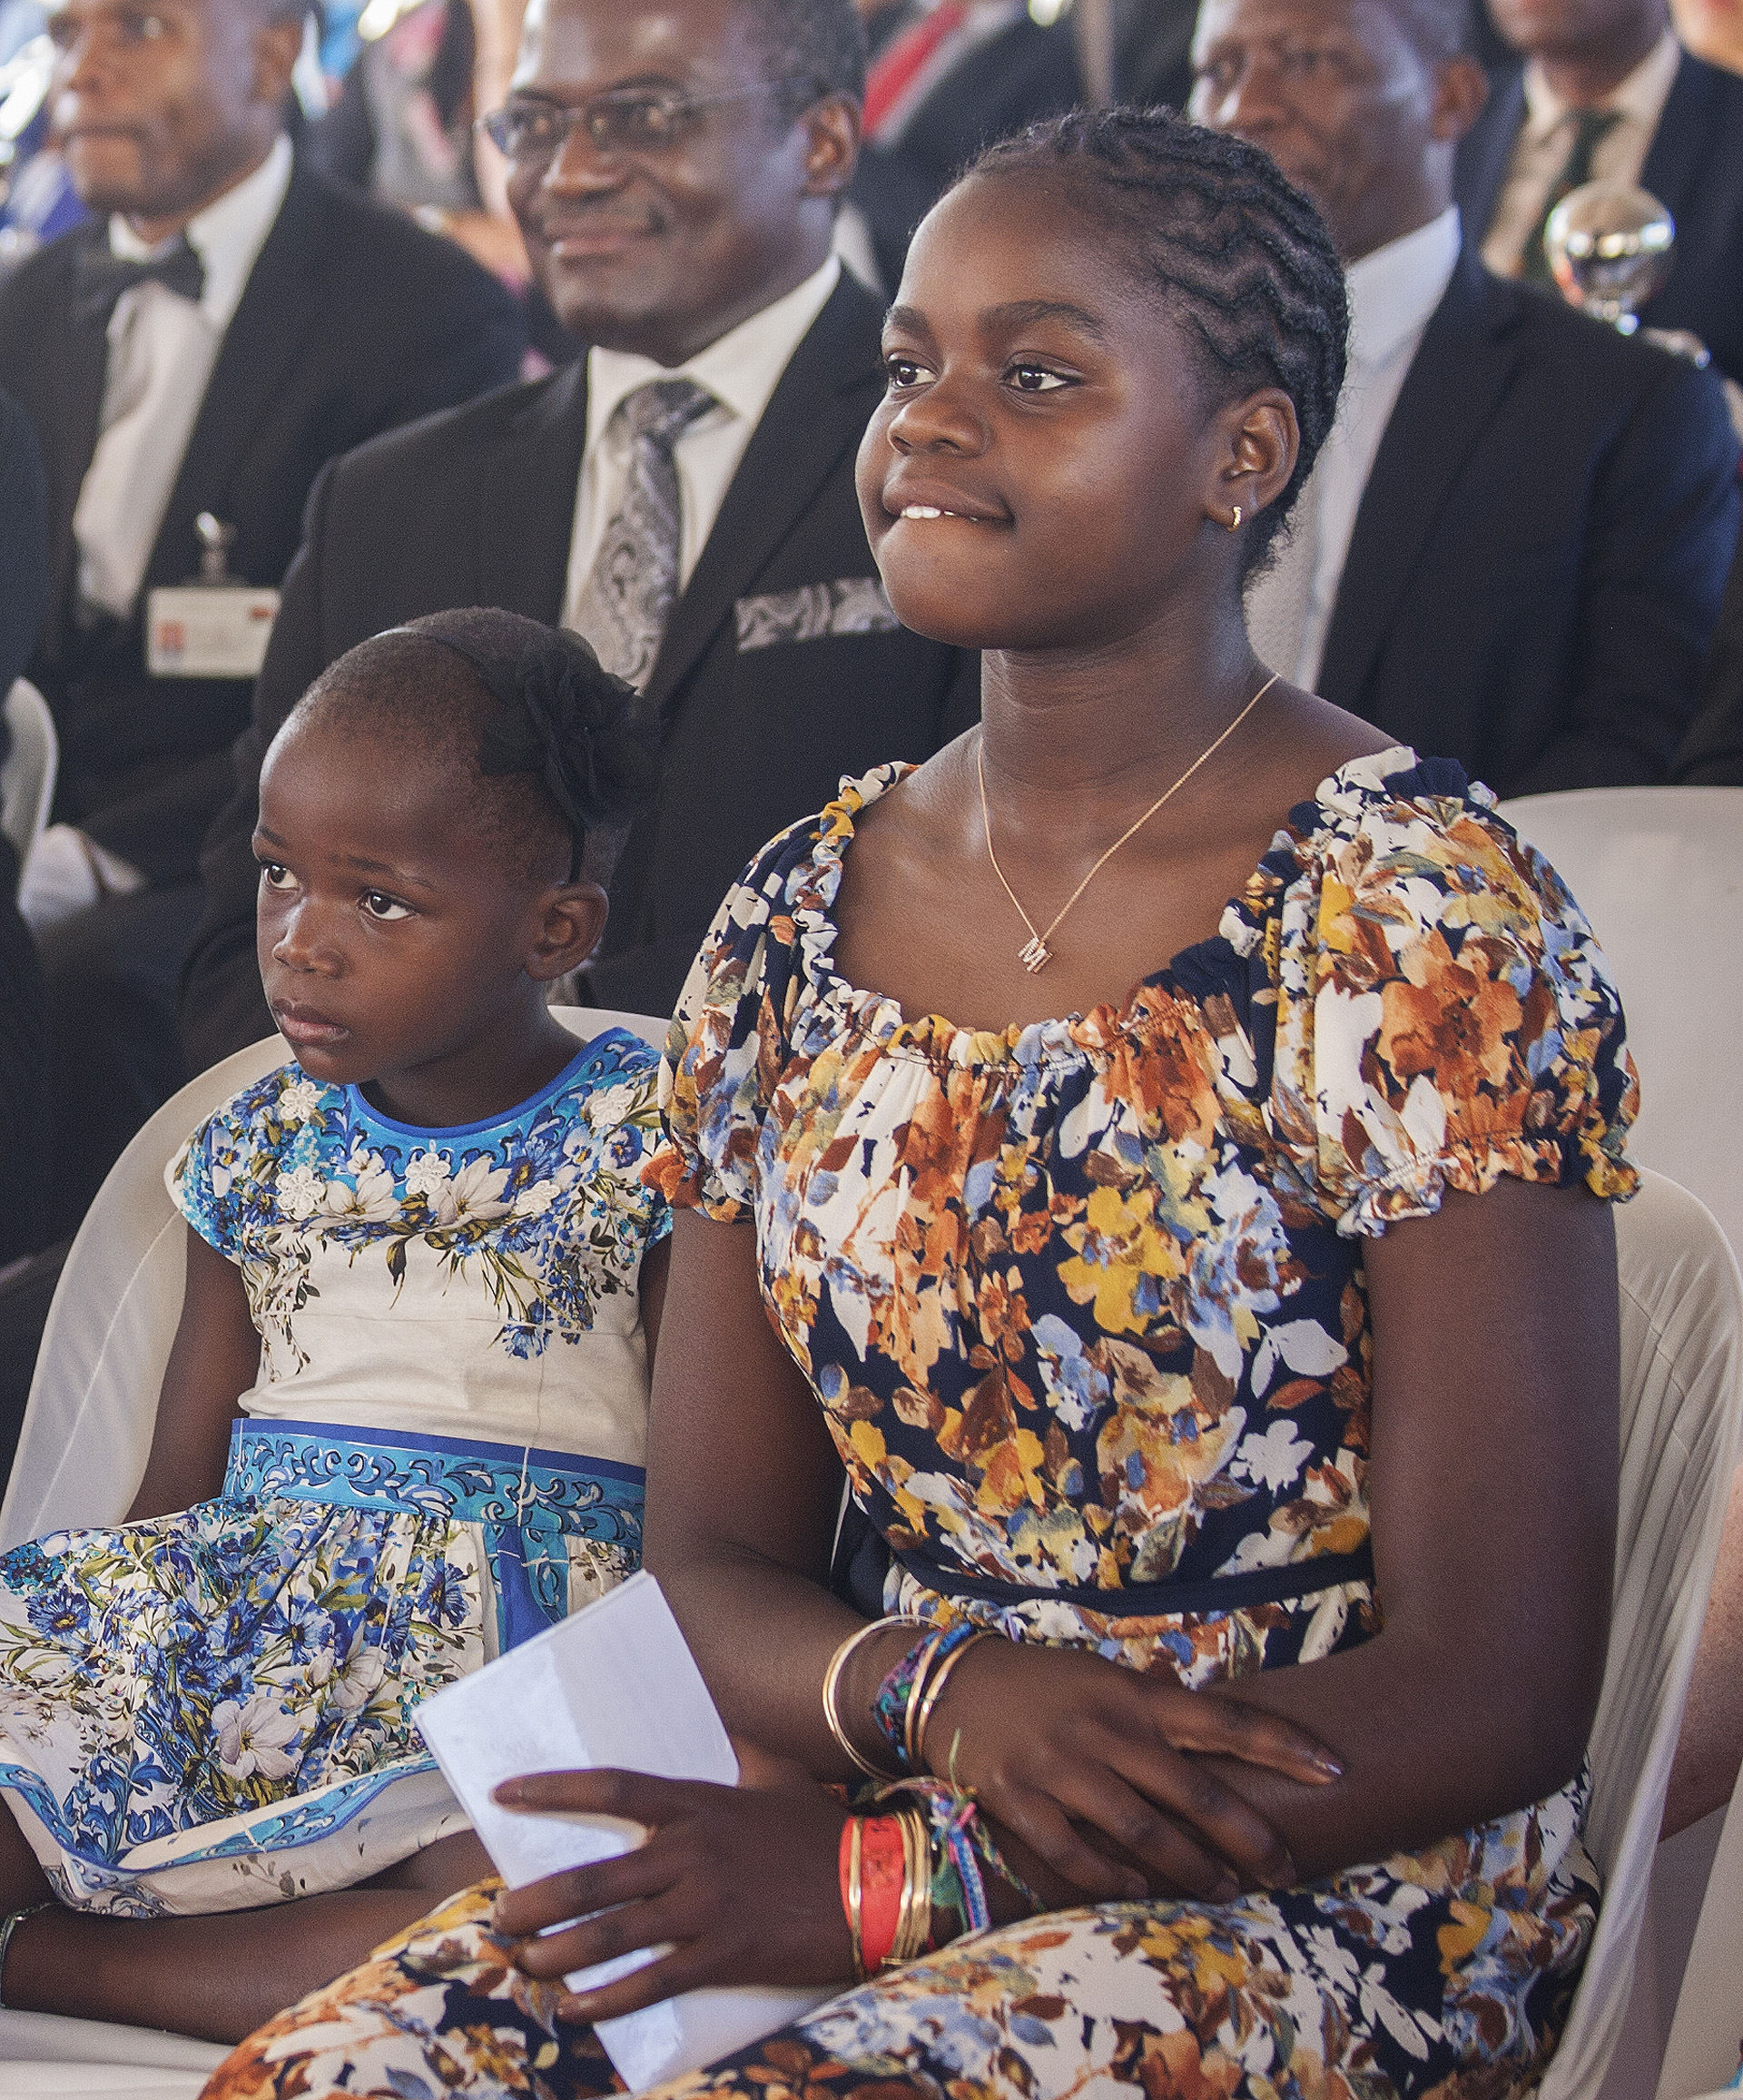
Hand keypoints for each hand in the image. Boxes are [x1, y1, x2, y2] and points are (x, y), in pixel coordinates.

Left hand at [490, 1746, 852, 2023]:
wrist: (880, 1887)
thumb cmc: (822, 1831)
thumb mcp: (778, 1774)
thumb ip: (738, 1745)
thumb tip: (716, 1716)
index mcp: (698, 1804)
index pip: (610, 1788)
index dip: (552, 1791)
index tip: (505, 1794)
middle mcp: (691, 1853)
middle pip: (593, 1878)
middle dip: (535, 1902)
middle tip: (500, 1916)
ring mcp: (704, 1908)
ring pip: (610, 1935)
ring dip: (555, 1954)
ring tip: (522, 1965)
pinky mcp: (722, 1956)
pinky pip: (650, 1983)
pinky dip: (605, 2001)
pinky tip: (574, 2010)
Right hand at [921, 1639, 1341, 1903]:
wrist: (951, 1683)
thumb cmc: (1043, 1683)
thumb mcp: (1103, 1677)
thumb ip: (1156, 1706)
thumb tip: (1223, 1727)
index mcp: (1131, 1695)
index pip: (1224, 1720)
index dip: (1283, 1744)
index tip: (1334, 1769)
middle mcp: (1104, 1731)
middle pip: (1194, 1792)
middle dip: (1249, 1837)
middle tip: (1286, 1869)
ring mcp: (1061, 1768)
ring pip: (1143, 1832)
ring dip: (1191, 1868)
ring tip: (1224, 1889)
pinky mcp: (1021, 1800)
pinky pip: (1075, 1854)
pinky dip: (1111, 1878)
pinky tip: (1139, 1890)